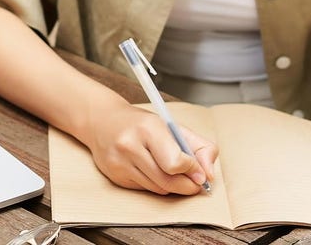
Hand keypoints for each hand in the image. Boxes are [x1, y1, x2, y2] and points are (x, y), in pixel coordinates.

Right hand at [84, 102, 217, 194]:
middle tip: (194, 182)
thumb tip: (208, 175)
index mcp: (148, 128)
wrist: (102, 120)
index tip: (198, 171)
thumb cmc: (141, 124)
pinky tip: (151, 170)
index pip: (175, 162)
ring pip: (158, 189)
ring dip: (171, 185)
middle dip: (187, 185)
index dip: (192, 170)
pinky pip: (145, 190)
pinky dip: (154, 185)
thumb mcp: (172, 126)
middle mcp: (130, 145)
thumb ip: (199, 147)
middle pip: (168, 181)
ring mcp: (120, 162)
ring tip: (171, 172)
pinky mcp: (114, 176)